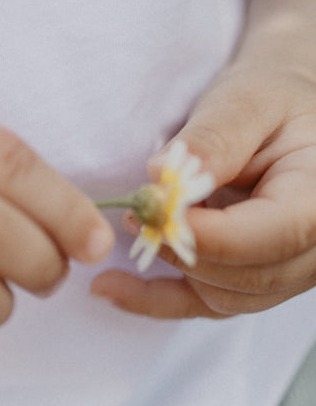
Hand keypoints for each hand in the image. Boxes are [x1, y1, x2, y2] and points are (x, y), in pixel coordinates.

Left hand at [91, 63, 315, 318]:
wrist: (283, 114)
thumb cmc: (273, 99)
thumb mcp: (249, 99)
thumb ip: (215, 137)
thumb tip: (163, 177)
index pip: (270, 236)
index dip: (206, 232)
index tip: (154, 206)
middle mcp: (315, 250)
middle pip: (246, 276)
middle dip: (180, 248)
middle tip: (134, 211)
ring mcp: (288, 272)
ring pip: (223, 297)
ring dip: (168, 269)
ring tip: (131, 225)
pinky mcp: (254, 281)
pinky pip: (205, 305)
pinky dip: (156, 300)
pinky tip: (110, 286)